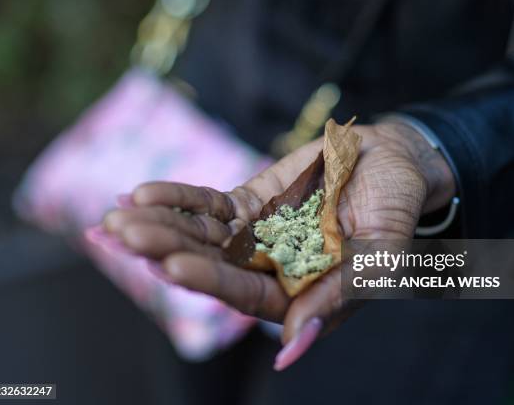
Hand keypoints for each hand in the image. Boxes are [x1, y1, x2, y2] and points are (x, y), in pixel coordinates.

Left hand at [99, 122, 454, 368]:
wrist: (392, 162)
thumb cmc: (398, 207)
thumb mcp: (381, 252)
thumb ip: (341, 296)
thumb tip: (290, 350)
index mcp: (300, 293)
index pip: (247, 293)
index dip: (211, 280)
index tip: (172, 268)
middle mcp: (270, 269)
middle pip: (210, 264)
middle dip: (167, 251)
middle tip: (123, 237)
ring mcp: (256, 236)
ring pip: (201, 234)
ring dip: (160, 226)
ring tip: (115, 217)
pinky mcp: (250, 204)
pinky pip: (209, 204)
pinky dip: (177, 198)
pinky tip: (141, 194)